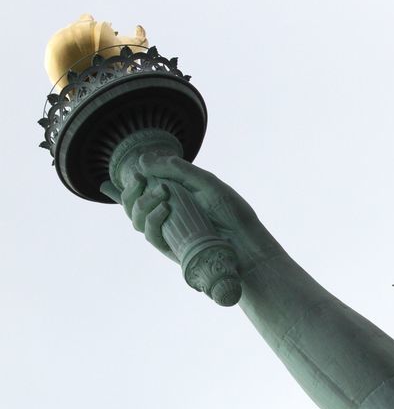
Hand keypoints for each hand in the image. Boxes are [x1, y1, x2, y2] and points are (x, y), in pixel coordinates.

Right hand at [100, 154, 280, 274]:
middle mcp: (169, 215)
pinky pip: (150, 235)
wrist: (248, 242)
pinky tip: (164, 209)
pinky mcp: (171, 248)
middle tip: (141, 180)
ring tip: (163, 193)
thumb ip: (177, 170)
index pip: (143, 189)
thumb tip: (142, 160)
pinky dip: (152, 221)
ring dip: (142, 203)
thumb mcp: (206, 184)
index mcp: (175, 197)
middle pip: (133, 205)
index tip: (138, 173)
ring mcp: (169, 232)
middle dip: (131, 192)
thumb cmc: (232, 212)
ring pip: (137, 220)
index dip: (133, 182)